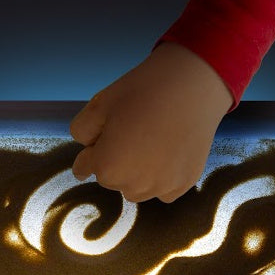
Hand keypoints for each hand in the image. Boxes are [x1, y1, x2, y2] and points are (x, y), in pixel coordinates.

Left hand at [69, 42, 233, 202]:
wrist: (193, 84)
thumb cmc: (143, 91)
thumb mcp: (99, 104)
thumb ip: (81, 131)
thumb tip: (86, 147)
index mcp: (106, 168)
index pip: (84, 168)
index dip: (89, 151)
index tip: (96, 144)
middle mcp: (132, 186)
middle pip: (111, 179)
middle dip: (114, 160)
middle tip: (130, 132)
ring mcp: (160, 187)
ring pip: (136, 189)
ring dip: (136, 174)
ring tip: (149, 143)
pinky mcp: (184, 183)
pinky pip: (163, 190)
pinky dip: (161, 178)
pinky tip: (167, 153)